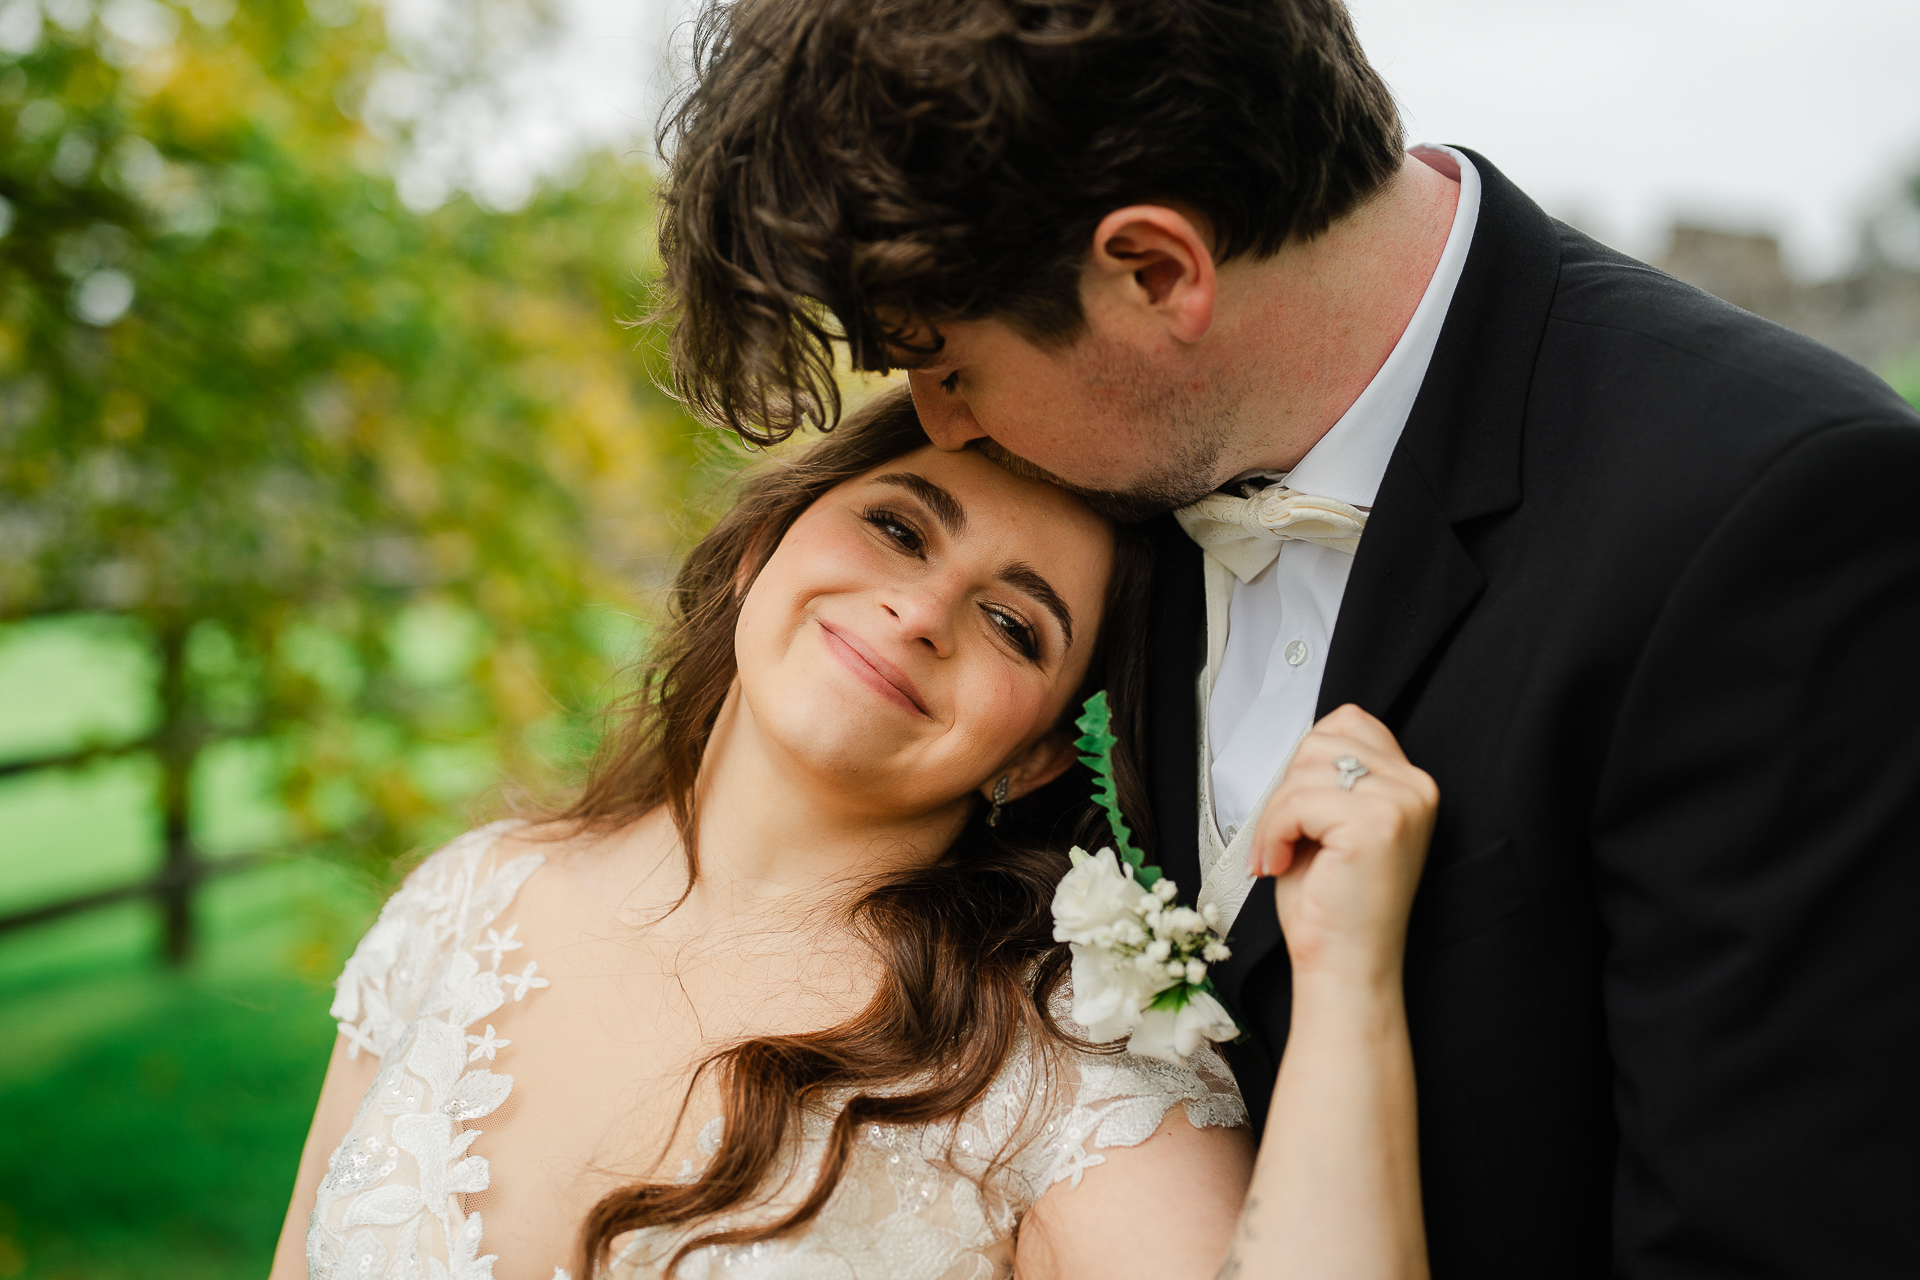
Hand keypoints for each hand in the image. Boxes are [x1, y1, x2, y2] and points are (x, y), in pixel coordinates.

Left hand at [1248, 704, 1437, 986]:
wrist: (1346, 965)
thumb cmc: (1333, 904)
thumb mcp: (1332, 822)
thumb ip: (1330, 775)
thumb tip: (1303, 738)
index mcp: (1411, 784)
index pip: (1348, 722)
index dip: (1306, 762)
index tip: (1296, 812)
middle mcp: (1416, 787)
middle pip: (1321, 740)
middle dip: (1285, 790)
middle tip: (1280, 839)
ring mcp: (1400, 803)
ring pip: (1304, 769)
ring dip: (1274, 816)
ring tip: (1279, 855)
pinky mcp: (1375, 824)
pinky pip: (1297, 801)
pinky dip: (1273, 832)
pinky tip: (1281, 863)